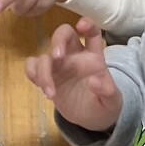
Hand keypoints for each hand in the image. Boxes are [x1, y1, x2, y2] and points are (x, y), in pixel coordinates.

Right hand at [26, 18, 122, 132]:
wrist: (90, 120)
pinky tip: (39, 87)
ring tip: (51, 93)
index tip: (81, 26)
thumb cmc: (103, 105)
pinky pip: (33, 66)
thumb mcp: (112, 102)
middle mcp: (74, 55)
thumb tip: (94, 81)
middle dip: (58, 39)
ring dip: (44, 70)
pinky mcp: (47, 76)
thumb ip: (107, 91)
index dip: (88, 24)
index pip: (92, 33)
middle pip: (64, 33)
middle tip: (57, 57)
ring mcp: (59, 65)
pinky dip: (32, 72)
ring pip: (45, 55)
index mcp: (93, 57)